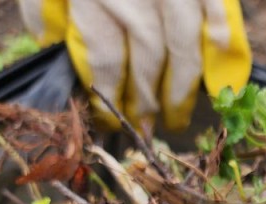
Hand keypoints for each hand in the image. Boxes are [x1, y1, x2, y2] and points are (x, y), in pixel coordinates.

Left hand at [19, 0, 249, 129]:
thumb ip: (45, 11)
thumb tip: (59, 52)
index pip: (104, 60)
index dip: (110, 97)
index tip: (111, 120)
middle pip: (148, 58)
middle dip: (149, 101)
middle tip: (148, 130)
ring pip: (184, 41)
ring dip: (183, 84)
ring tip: (177, 111)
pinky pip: (213, 7)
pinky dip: (221, 35)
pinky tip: (219, 64)